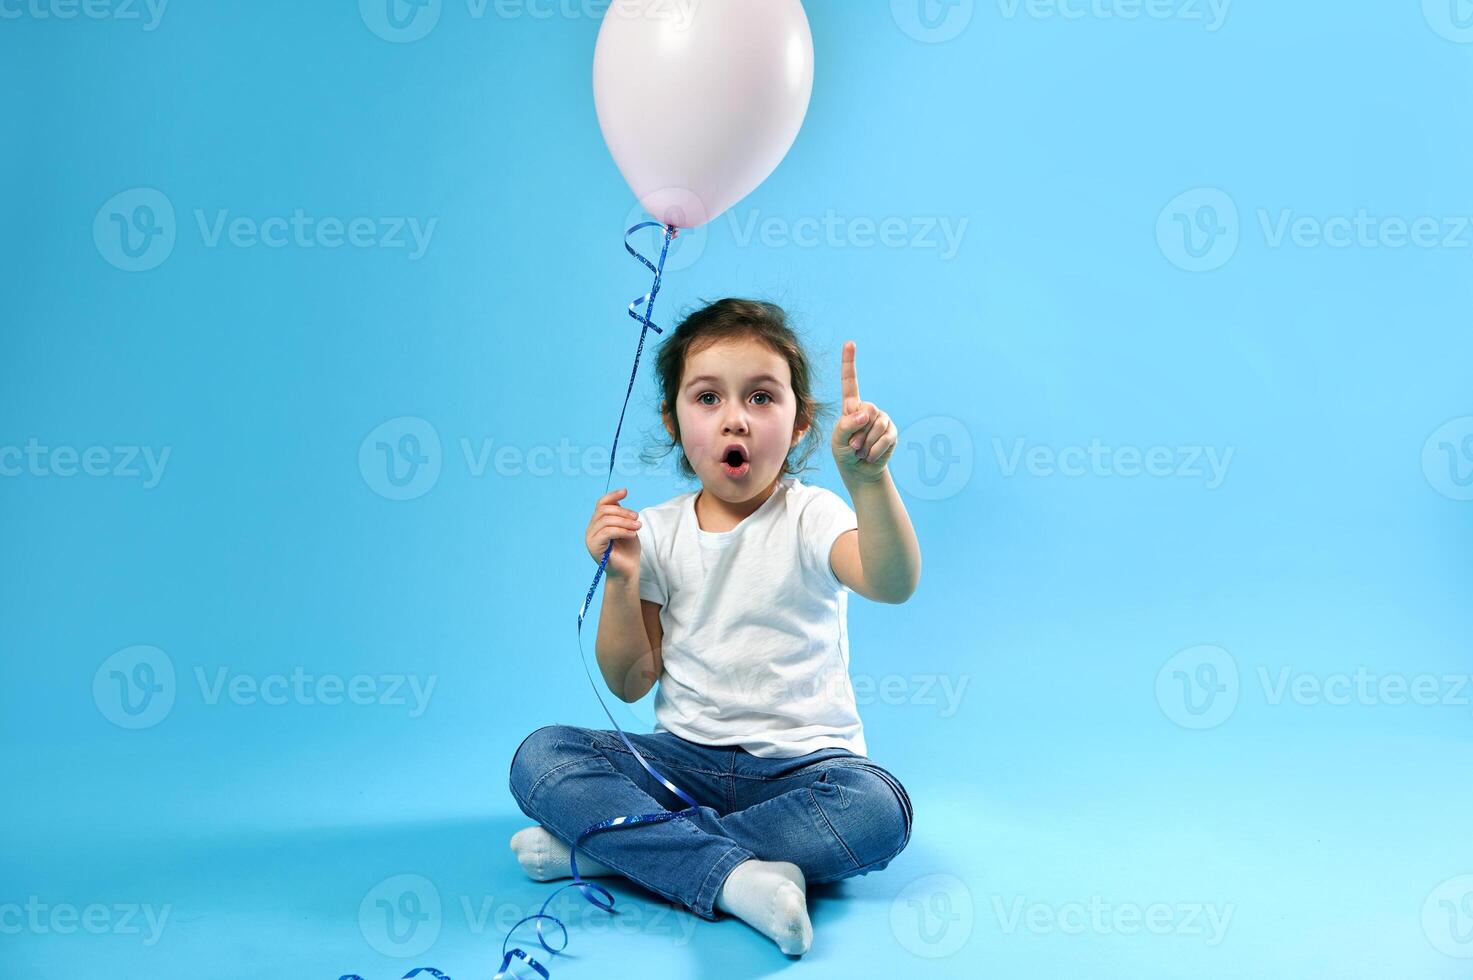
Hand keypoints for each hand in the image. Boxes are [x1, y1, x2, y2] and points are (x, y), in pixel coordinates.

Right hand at [586, 487, 641, 579]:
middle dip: (623, 512)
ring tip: (638, 527)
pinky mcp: (594, 547)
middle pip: (604, 510)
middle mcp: (591, 529)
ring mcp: (590, 538)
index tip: (625, 492)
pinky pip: (607, 532)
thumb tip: (619, 500)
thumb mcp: (627, 528)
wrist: (627, 571)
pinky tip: (632, 535)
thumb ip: (621, 515)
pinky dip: (622, 531)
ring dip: (625, 522)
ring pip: (606, 520)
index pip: (601, 504)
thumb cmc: (627, 551)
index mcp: (598, 523)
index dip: (612, 496)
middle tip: (637, 518)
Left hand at [831, 340, 896, 482]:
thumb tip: (866, 415)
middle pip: (867, 410)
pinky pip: (886, 437)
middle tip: (853, 446)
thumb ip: (847, 425)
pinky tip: (870, 456)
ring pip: (876, 425)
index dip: (849, 362)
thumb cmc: (844, 453)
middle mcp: (868, 409)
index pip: (850, 381)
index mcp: (851, 406)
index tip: (850, 343)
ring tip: (861, 452)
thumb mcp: (838, 440)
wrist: (860, 471)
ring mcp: (881, 419)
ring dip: (866, 443)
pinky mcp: (892, 431)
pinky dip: (875, 450)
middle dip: (858, 432)